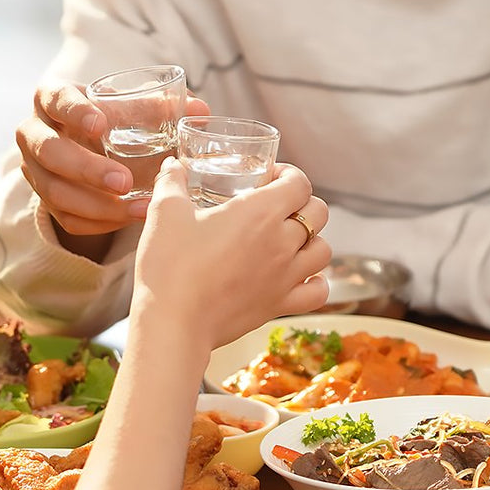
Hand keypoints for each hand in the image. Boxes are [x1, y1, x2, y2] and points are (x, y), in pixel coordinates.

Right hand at [15, 80, 209, 249]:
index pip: (55, 99)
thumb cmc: (117, 119)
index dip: (74, 112)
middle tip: (125, 181)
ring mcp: (35, 170)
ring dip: (97, 205)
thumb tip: (201, 110)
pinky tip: (130, 220)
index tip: (100, 124)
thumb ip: (164, 107)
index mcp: (53, 99)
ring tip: (138, 208)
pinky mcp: (47, 203)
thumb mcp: (134, 107)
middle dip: (87, 169)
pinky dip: (100, 224)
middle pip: (49, 152)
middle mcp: (35, 133)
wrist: (96, 150)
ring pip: (54, 192)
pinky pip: (67, 220)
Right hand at [133, 160, 330, 349]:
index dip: (289, 175)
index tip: (271, 178)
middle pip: (319, 213)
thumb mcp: (165, 214)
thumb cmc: (170, 266)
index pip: (300, 183)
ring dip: (312, 241)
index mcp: (260, 213)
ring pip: (324, 251)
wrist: (173, 322)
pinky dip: (315, 282)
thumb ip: (172, 184)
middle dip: (303, 203)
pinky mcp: (280, 305)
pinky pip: (318, 292)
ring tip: (289, 240)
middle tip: (278, 207)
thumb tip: (172, 167)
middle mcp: (282, 243)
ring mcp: (286, 277)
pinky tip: (298, 277)